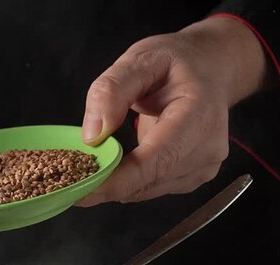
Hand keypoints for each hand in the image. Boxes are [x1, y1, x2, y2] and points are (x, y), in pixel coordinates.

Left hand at [78, 17, 266, 205]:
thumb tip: (92, 136)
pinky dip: (129, 182)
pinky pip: (152, 187)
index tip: (79, 190)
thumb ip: (111, 92)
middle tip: (69, 179)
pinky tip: (115, 165)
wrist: (210, 68)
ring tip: (89, 167)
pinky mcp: (194, 176)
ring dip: (116, 184)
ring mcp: (204, 166)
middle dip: (107, 184)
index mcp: (199, 115)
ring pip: (148, 189)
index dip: (117, 181)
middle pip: (149, 181)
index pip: (156, 161)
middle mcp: (208, 147)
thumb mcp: (139, 60)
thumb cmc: (176, 63)